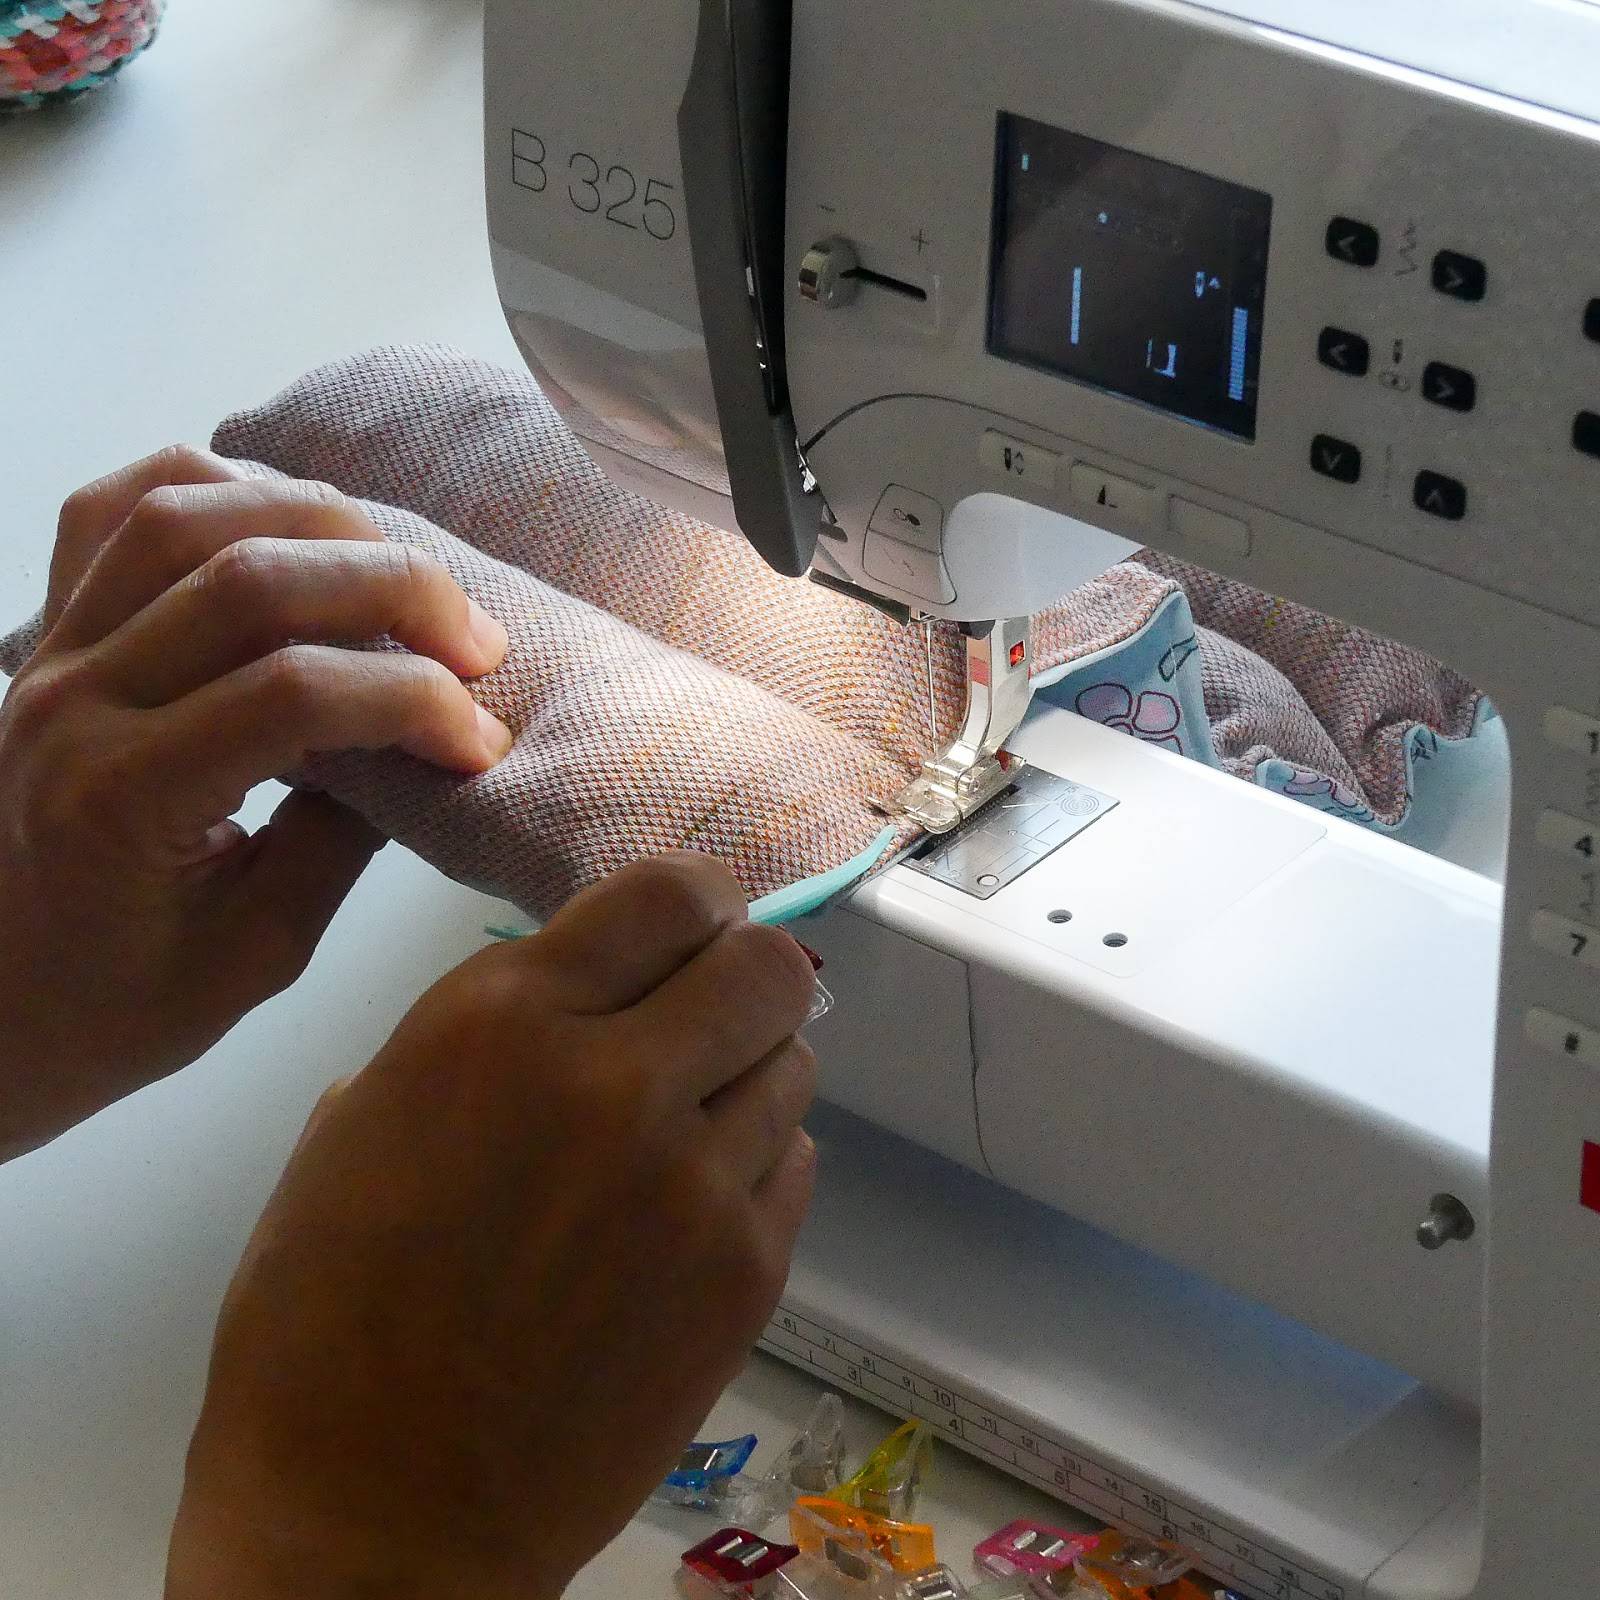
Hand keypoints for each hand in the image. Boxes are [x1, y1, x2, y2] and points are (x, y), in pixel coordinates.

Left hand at [0, 447, 511, 1161]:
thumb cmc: (112, 1009)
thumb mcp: (255, 955)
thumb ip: (343, 839)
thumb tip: (427, 745)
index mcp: (120, 801)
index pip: (295, 696)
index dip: (415, 701)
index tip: (483, 742)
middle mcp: (72, 702)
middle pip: (252, 581)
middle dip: (397, 589)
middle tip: (478, 642)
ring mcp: (48, 654)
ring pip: (187, 515)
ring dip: (322, 523)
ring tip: (403, 575)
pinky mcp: (46, 633)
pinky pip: (115, 508)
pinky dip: (215, 489)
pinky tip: (287, 524)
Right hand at [165, 852, 819, 1599]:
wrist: (375, 1516)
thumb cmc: (324, 1321)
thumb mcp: (364, 1122)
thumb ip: (484, 1032)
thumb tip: (578, 991)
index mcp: (500, 1024)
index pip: (667, 893)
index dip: (695, 900)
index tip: (691, 923)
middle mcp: (617, 1079)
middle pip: (766, 963)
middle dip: (745, 973)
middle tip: (710, 1010)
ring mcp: (696, 1179)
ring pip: (792, 1060)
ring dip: (750, 1070)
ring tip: (689, 1121)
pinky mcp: (746, 1270)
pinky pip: (795, 1160)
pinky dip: (758, 1161)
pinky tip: (695, 1204)